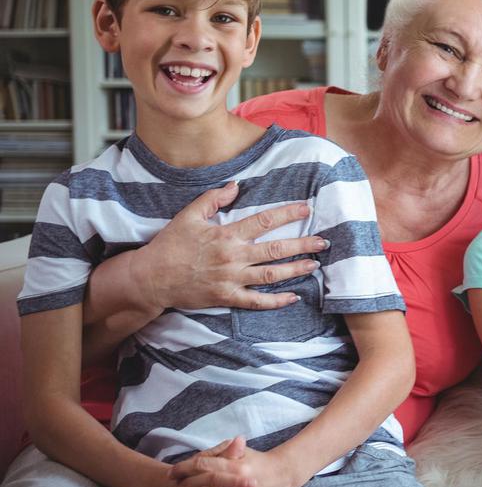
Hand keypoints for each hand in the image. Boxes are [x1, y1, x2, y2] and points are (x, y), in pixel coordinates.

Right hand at [131, 181, 328, 312]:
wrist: (151, 277)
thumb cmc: (170, 244)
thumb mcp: (188, 215)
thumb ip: (213, 199)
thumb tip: (236, 185)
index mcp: (226, 235)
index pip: (264, 221)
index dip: (288, 213)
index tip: (307, 208)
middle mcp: (233, 257)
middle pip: (276, 249)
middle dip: (303, 244)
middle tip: (324, 241)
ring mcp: (231, 279)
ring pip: (271, 275)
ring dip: (296, 270)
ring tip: (315, 264)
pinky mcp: (227, 297)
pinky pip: (257, 301)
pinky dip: (276, 301)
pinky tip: (294, 297)